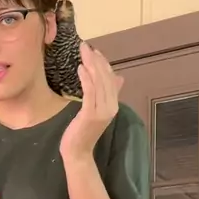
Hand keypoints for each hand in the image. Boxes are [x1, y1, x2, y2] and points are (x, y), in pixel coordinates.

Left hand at [59, 42, 123, 159]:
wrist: (78, 153)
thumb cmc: (83, 131)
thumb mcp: (96, 110)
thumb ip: (107, 95)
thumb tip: (120, 78)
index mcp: (113, 104)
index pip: (111, 79)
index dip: (103, 63)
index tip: (94, 51)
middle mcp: (111, 107)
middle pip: (105, 78)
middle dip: (95, 60)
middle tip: (85, 46)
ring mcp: (102, 111)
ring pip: (98, 83)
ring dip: (90, 65)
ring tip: (82, 52)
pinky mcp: (90, 115)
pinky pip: (90, 93)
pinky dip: (86, 79)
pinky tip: (81, 68)